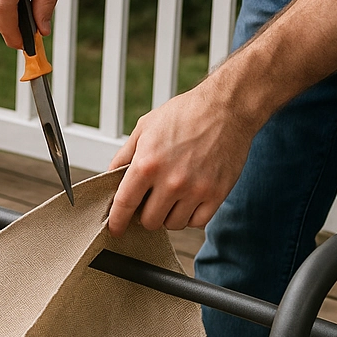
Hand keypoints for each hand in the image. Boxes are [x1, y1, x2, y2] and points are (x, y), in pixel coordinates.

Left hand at [107, 80, 258, 235]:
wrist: (226, 108)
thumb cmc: (184, 114)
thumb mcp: (144, 127)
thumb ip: (124, 155)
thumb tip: (110, 177)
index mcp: (147, 164)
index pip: (124, 204)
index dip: (116, 221)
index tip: (115, 229)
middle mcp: (170, 181)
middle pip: (149, 221)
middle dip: (145, 214)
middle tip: (150, 202)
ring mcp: (195, 190)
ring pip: (173, 224)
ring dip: (169, 216)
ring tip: (171, 198)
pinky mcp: (217, 194)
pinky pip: (197, 222)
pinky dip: (190, 216)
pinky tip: (189, 200)